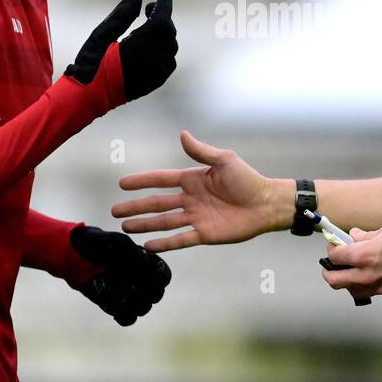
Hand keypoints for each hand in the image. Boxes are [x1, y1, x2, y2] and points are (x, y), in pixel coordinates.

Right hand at [64, 0, 177, 101]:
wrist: (89, 97)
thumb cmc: (91, 64)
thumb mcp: (101, 35)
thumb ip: (121, 16)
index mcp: (140, 47)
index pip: (162, 21)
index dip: (164, 7)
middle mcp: (153, 60)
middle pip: (168, 33)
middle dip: (162, 20)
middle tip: (148, 12)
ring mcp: (156, 74)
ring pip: (170, 48)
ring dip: (163, 35)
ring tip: (143, 31)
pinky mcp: (155, 83)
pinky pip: (168, 62)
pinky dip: (163, 50)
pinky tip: (148, 48)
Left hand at [69, 225, 171, 325]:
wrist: (71, 256)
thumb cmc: (94, 243)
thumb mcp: (115, 241)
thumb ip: (132, 253)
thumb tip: (145, 270)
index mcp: (146, 261)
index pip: (164, 276)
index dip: (159, 280)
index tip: (146, 279)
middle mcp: (140, 278)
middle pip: (156, 295)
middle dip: (146, 294)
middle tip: (131, 287)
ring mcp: (128, 292)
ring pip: (143, 308)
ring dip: (135, 305)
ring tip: (119, 295)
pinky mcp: (114, 305)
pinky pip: (127, 318)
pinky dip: (124, 316)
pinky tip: (114, 307)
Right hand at [112, 130, 291, 252]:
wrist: (266, 203)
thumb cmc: (248, 179)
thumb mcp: (224, 160)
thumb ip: (201, 151)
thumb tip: (182, 134)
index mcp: (193, 180)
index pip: (161, 180)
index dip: (142, 181)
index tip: (122, 184)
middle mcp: (190, 199)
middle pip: (157, 203)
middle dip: (136, 207)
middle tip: (115, 211)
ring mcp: (196, 217)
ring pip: (164, 222)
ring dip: (145, 225)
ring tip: (126, 228)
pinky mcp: (205, 234)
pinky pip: (180, 239)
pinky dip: (164, 243)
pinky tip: (148, 246)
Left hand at [321, 223, 381, 300]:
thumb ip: (366, 237)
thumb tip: (355, 236)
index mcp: (362, 257)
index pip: (334, 257)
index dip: (332, 250)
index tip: (335, 245)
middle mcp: (366, 275)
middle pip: (335, 281)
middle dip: (329, 272)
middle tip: (333, 265)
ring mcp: (379, 287)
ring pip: (353, 290)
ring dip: (348, 282)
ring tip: (353, 271)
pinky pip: (373, 291)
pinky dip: (370, 284)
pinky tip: (376, 274)